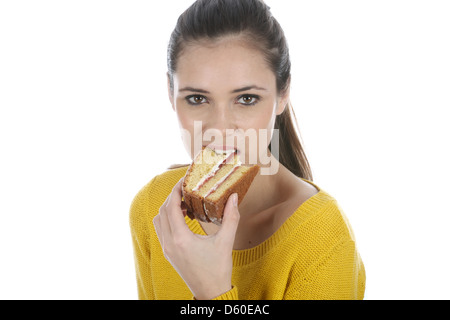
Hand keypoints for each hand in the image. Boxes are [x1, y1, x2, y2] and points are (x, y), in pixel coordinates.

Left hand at [153, 178, 239, 299]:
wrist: (210, 292)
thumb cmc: (218, 269)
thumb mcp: (226, 241)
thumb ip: (231, 217)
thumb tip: (233, 197)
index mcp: (181, 239)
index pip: (170, 207)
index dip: (175, 191)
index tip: (183, 181)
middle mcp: (169, 243)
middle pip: (162, 211)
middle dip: (172, 197)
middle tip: (186, 190)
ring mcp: (167, 249)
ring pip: (159, 220)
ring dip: (168, 209)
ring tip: (185, 204)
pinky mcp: (168, 253)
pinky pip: (162, 230)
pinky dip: (168, 219)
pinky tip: (184, 219)